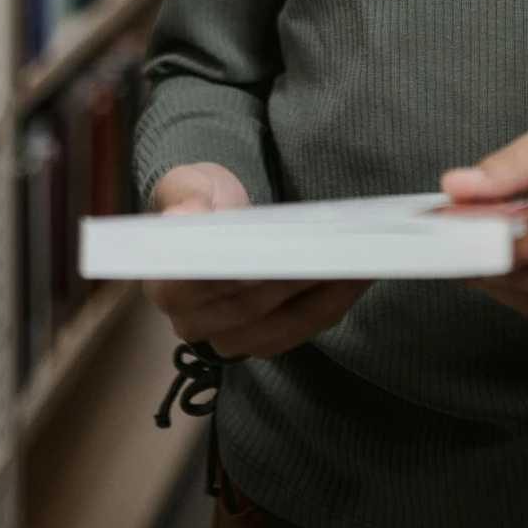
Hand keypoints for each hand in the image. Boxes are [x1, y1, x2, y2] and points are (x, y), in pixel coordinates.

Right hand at [145, 163, 369, 358]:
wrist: (212, 223)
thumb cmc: (199, 200)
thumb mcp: (186, 184)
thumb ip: (185, 197)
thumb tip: (185, 216)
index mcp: (167, 284)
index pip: (208, 284)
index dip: (250, 269)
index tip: (289, 249)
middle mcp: (192, 323)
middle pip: (254, 305)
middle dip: (300, 275)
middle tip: (340, 249)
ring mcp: (228, 340)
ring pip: (284, 324)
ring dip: (326, 294)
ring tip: (360, 261)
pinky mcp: (261, 343)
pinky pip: (302, 331)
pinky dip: (332, 305)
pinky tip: (357, 278)